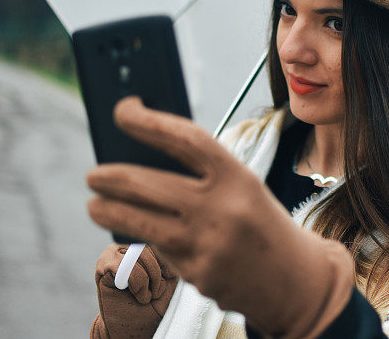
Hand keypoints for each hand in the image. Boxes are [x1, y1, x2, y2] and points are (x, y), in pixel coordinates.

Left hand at [86, 96, 354, 338]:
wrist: (295, 279)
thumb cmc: (260, 222)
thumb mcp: (241, 188)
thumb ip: (201, 175)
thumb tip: (143, 162)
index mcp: (237, 176)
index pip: (184, 138)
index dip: (148, 121)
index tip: (122, 110)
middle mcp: (222, 207)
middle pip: (146, 183)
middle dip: (109, 177)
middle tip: (94, 174)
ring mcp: (207, 244)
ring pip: (139, 222)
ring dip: (107, 211)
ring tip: (95, 205)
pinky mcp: (196, 275)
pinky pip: (158, 251)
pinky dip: (147, 240)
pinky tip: (142, 234)